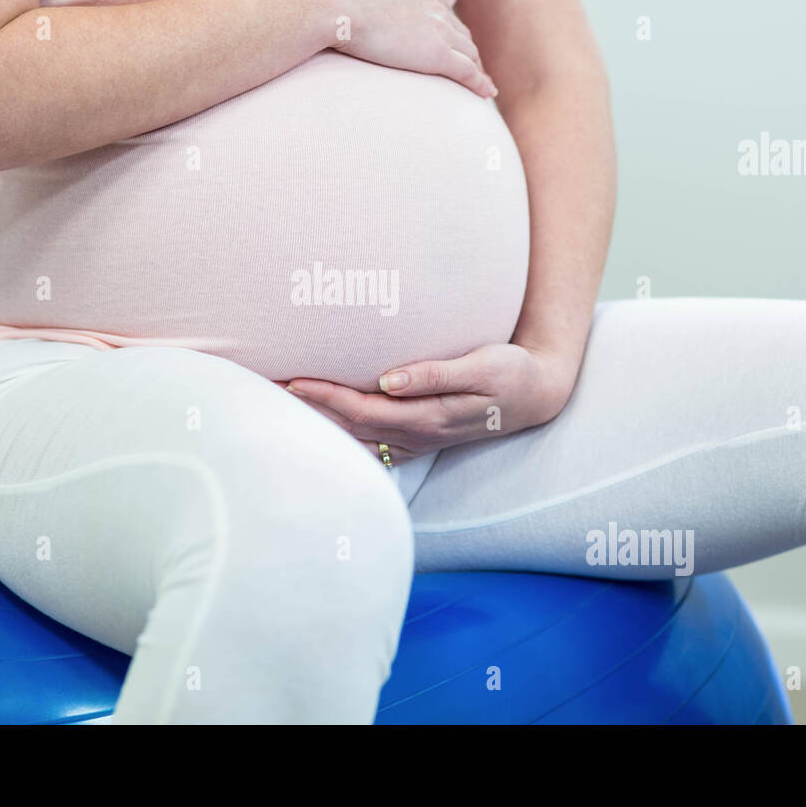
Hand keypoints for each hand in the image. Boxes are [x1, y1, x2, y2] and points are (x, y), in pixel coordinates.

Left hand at [282, 344, 575, 465]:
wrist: (537, 395)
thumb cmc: (510, 374)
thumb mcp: (482, 367)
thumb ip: (435, 374)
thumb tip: (388, 379)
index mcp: (427, 417)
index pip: (362, 409)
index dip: (325, 396)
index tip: (292, 380)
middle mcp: (416, 434)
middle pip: (349, 428)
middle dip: (310, 411)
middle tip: (268, 389)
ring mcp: (416, 440)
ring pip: (355, 438)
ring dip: (320, 424)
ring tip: (282, 406)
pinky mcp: (417, 435)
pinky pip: (369, 440)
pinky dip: (340, 431)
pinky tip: (319, 422)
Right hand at [320, 0, 496, 96]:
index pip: (435, 5)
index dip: (440, 20)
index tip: (440, 31)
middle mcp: (431, 2)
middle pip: (456, 27)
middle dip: (463, 43)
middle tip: (467, 58)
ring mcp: (437, 28)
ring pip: (467, 49)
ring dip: (475, 64)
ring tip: (480, 79)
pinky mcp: (435, 54)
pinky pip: (466, 71)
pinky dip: (479, 82)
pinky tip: (487, 93)